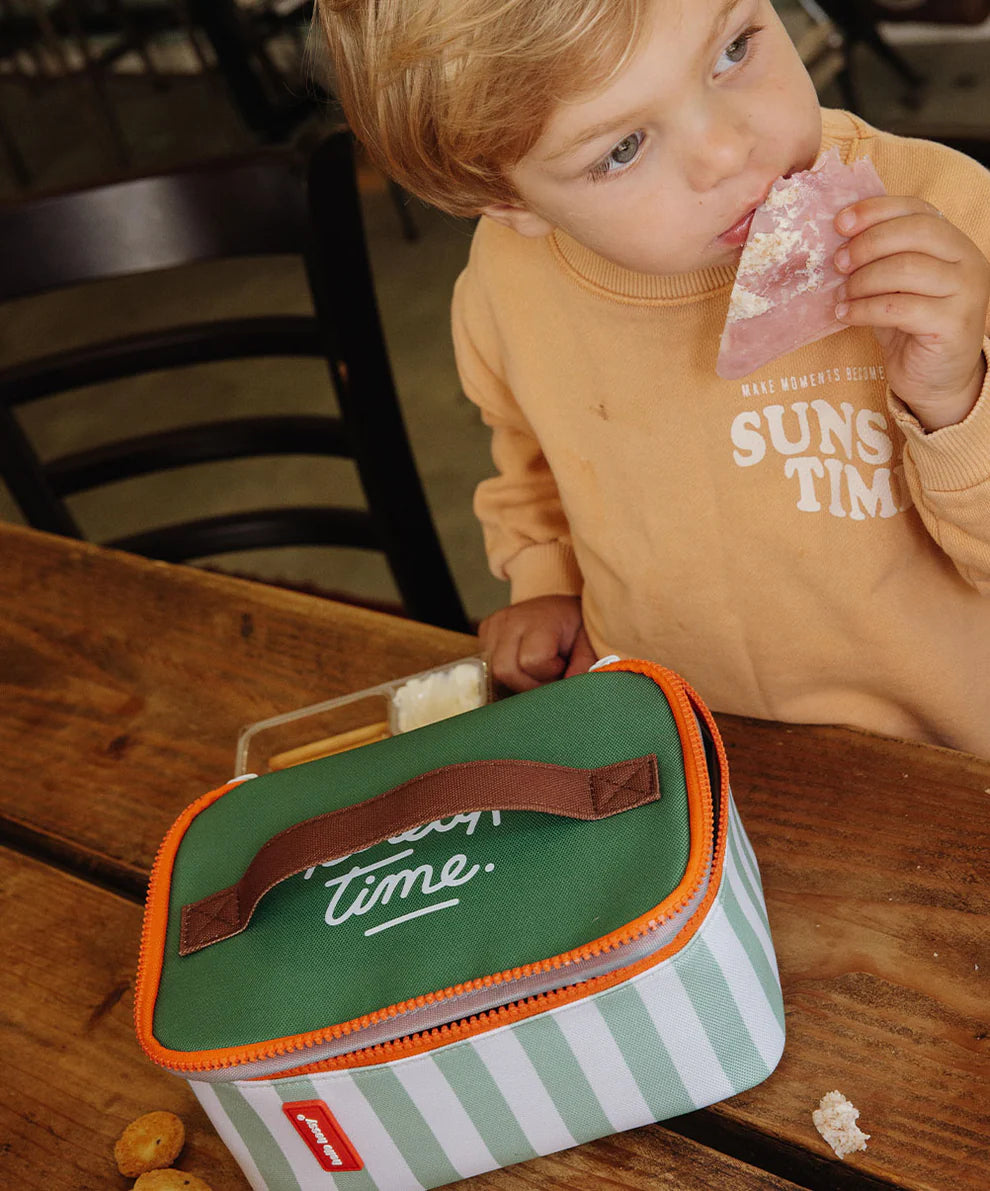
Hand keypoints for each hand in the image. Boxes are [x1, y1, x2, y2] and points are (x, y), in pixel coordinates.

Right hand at [479, 594, 596, 693]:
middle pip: (504, 671)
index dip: (548, 673)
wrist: (561, 607)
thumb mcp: (588, 644)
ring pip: (493, 673)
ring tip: (536, 667)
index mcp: (539, 619)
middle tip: (548, 674)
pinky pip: (488, 666)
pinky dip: (507, 671)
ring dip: (517, 679)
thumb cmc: (576, 626)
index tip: (561, 664)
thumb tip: (571, 694)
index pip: (530, 661)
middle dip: (528, 683)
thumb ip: (583, 666)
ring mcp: (493, 624)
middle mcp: (510, 618)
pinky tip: (522, 662)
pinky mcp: (485, 631)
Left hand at [833, 195, 989, 430]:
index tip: (840, 222)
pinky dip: (864, 309)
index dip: (876, 210)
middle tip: (837, 262)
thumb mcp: (895, 286)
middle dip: (867, 244)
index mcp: (954, 243)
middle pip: (914, 233)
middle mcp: (967, 262)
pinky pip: (899, 308)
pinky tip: (846, 314)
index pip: (917, 209)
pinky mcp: (953, 324)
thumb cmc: (910, 328)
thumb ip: (880, 259)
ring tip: (841, 294)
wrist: (935, 380)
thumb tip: (836, 238)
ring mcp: (966, 292)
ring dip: (863, 280)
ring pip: (906, 268)